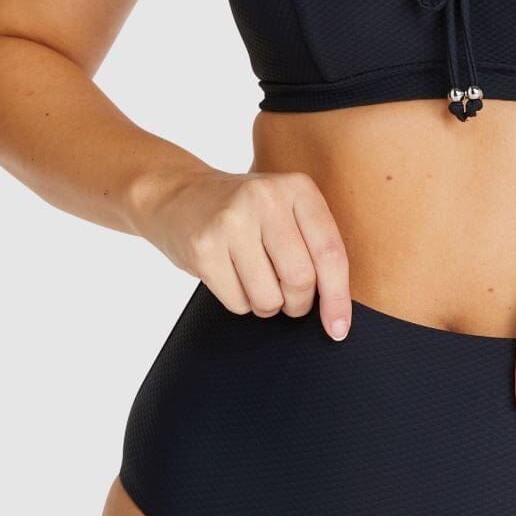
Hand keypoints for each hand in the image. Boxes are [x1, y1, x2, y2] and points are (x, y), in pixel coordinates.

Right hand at [133, 165, 353, 338]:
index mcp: (297, 187)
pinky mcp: (204, 248)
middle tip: (290, 300)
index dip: (338, 298)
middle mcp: (265, 198)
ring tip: (256, 282)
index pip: (330, 252)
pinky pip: (238, 303)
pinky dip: (241, 303)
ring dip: (267, 306)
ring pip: (269, 298)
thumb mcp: (285, 209)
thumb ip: (313, 245)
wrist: (177, 194)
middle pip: (301, 279)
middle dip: (298, 303)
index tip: (339, 328)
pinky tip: (232, 277)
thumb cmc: (243, 211)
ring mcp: (231, 222)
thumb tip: (336, 311)